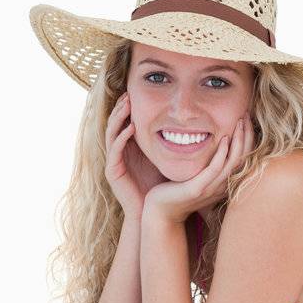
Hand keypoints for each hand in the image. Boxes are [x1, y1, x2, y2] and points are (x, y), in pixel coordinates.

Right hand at [103, 93, 164, 220]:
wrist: (150, 211)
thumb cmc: (161, 185)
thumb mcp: (165, 157)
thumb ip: (169, 142)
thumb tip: (189, 124)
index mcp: (130, 148)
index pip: (126, 122)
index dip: (129, 108)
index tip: (138, 92)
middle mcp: (119, 152)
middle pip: (116, 124)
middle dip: (121, 108)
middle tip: (129, 93)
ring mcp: (114, 161)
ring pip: (112, 134)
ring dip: (119, 118)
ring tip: (127, 104)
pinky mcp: (112, 171)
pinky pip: (114, 150)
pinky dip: (122, 138)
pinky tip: (130, 128)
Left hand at [142, 116, 254, 226]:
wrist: (160, 212)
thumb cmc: (176, 192)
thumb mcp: (196, 176)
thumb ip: (206, 164)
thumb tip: (210, 143)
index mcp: (224, 182)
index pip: (244, 157)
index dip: (248, 138)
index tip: (246, 120)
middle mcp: (223, 185)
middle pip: (243, 157)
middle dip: (247, 135)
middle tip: (246, 115)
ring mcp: (212, 188)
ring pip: (233, 161)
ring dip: (239, 140)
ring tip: (239, 122)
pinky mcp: (198, 189)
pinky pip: (215, 168)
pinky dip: (222, 153)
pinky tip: (224, 139)